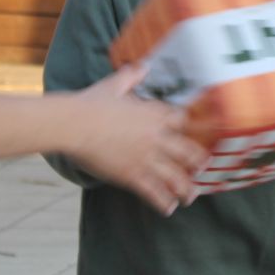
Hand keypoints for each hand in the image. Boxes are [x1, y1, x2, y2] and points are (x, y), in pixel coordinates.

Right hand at [69, 66, 207, 215]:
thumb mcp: (113, 84)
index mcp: (153, 114)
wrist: (73, 124)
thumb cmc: (90, 103)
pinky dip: (163, 202)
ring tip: (190, 197)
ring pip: (176, 178)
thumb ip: (130, 77)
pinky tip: (168, 208)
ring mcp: (147, 158)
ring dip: (186, 189)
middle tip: (202, 169)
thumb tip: (141, 66)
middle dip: (197, 163)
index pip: (182, 120)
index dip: (191, 128)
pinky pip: (155, 192)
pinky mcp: (133, 176)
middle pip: (188, 152)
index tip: (197, 134)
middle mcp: (156, 137)